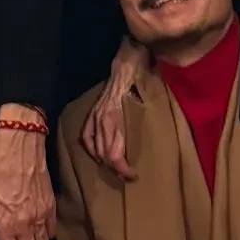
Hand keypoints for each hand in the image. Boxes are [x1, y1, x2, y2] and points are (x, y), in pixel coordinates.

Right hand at [79, 37, 145, 180]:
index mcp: (116, 120)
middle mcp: (103, 120)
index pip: (114, 155)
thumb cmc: (144, 82)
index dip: (123, 170)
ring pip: (94, 148)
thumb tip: (154, 147)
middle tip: (129, 174)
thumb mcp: (150, 105)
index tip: (134, 175)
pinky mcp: (92, 112)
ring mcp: (96, 116)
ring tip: (116, 166)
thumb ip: (146, 125)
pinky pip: (86, 136)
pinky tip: (98, 155)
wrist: (128, 63)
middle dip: (116, 168)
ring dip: (105, 161)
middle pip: (104, 155)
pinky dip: (91, 149)